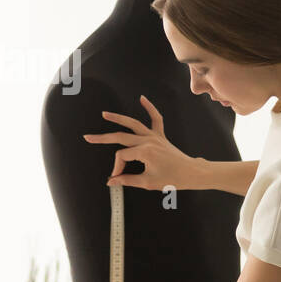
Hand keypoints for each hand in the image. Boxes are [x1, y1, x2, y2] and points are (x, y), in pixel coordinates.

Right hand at [83, 95, 202, 190]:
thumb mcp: (148, 183)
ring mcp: (155, 137)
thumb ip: (127, 180)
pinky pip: (156, 119)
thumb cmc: (173, 178)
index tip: (117, 177)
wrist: (192, 173)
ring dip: (119, 118)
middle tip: (88, 138)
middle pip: (121, 137)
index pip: (122, 157)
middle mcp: (149, 141)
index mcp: (145, 152)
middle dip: (103, 138)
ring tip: (105, 114)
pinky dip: (150, 108)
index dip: (117, 168)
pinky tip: (142, 99)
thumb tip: (111, 181)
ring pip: (134, 124)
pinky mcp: (161, 136)